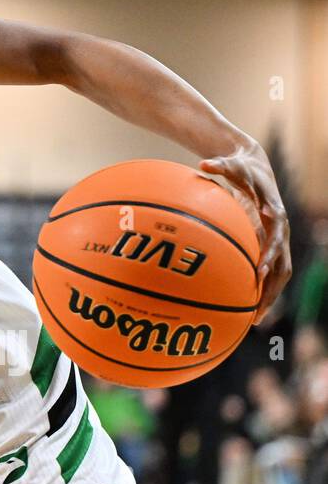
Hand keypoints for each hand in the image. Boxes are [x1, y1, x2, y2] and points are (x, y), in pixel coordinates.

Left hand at [199, 141, 292, 322]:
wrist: (257, 169)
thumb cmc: (242, 168)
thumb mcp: (232, 164)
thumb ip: (219, 166)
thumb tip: (202, 164)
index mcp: (274, 213)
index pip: (276, 236)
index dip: (270, 253)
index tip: (259, 269)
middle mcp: (280, 230)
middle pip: (282, 263)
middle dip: (272, 286)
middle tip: (258, 307)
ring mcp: (277, 240)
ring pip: (280, 274)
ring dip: (270, 296)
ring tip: (255, 320)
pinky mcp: (270, 246)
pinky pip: (270, 273)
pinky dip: (263, 290)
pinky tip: (248, 309)